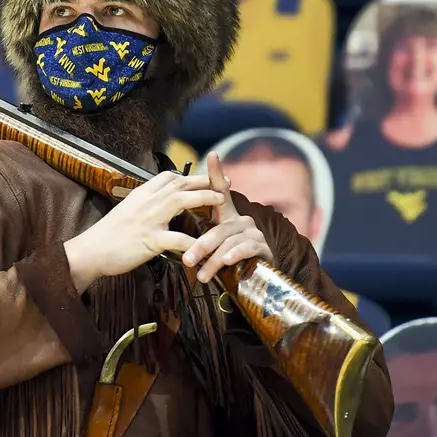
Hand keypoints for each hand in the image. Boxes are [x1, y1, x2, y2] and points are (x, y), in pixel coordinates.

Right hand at [63, 170, 223, 291]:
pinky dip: (193, 242)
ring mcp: (148, 219)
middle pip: (179, 184)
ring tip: (220, 201)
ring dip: (202, 198)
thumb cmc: (108, 235)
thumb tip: (160, 203)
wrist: (90, 251)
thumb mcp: (126, 212)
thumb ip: (144, 205)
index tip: (206, 178)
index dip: (189, 176)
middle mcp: (145, 202)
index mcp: (140, 195)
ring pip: (180, 200)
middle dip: (203, 181)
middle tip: (223, 183)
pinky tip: (207, 246)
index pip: (168, 177)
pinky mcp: (149, 240)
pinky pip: (176, 238)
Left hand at [181, 153, 273, 284]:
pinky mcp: (262, 246)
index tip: (212, 154)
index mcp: (227, 215)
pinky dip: (235, 255)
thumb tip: (174, 236)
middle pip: (218, 228)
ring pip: (229, 242)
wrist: (254, 281)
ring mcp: (253, 232)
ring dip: (213, 259)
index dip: (216, 173)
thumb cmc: (227, 260)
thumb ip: (200, 238)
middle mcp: (241, 219)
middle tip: (187, 260)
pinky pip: (246, 248)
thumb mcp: (212, 247)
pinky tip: (226, 262)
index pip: (220, 191)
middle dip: (201, 246)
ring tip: (201, 274)